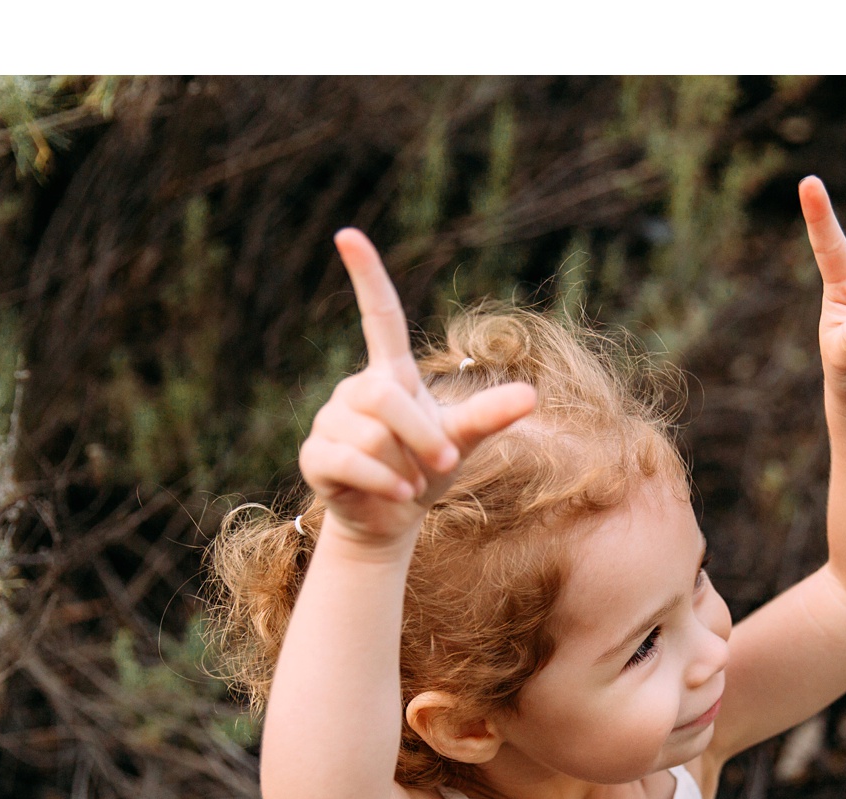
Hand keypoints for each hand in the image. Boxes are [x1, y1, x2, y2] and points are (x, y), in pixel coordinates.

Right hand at [298, 229, 537, 545]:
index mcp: (390, 374)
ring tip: (410, 481)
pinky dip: (384, 483)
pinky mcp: (314, 456)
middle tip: (443, 463)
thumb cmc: (427, 469)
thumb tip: (531, 395)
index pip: (379, 315)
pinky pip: (352, 462)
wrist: (393, 517)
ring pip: (372, 436)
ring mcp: (330, 421)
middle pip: (387, 399)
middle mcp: (355, 389)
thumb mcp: (463, 440)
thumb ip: (490, 415)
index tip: (348, 234)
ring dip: (404, 466)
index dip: (366, 275)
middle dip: (422, 436)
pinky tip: (398, 494)